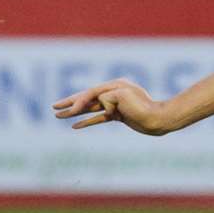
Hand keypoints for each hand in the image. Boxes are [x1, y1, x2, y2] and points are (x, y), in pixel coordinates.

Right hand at [52, 79, 176, 134]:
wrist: (160, 120)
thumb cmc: (144, 108)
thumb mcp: (124, 97)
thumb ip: (107, 97)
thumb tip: (101, 104)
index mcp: (116, 86)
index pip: (92, 93)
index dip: (79, 102)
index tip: (69, 112)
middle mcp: (114, 93)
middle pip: (87, 98)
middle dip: (70, 103)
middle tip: (53, 107)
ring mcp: (116, 105)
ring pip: (90, 108)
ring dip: (74, 112)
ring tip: (57, 116)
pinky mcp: (119, 115)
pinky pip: (99, 118)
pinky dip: (87, 121)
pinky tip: (75, 126)